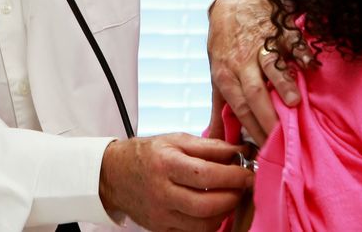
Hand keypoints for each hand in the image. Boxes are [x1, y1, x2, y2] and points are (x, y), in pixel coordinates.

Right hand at [99, 133, 252, 231]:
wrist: (114, 175)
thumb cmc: (147, 154)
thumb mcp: (175, 140)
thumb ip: (209, 146)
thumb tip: (240, 150)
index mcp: (165, 164)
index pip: (205, 174)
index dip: (232, 176)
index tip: (247, 172)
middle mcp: (161, 192)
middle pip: (206, 205)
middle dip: (232, 197)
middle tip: (242, 187)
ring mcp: (160, 214)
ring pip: (202, 225)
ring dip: (224, 213)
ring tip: (230, 198)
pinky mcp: (160, 229)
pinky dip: (209, 224)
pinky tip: (214, 210)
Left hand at [206, 0, 310, 144]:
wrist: (232, 0)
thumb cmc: (225, 41)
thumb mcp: (216, 72)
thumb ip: (219, 107)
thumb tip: (216, 139)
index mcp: (226, 74)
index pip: (240, 107)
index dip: (252, 129)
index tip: (266, 150)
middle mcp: (242, 61)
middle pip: (254, 92)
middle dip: (268, 116)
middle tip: (282, 138)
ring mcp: (262, 43)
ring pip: (271, 65)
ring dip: (283, 84)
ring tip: (295, 103)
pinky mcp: (279, 29)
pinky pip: (292, 42)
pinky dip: (302, 53)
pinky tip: (311, 66)